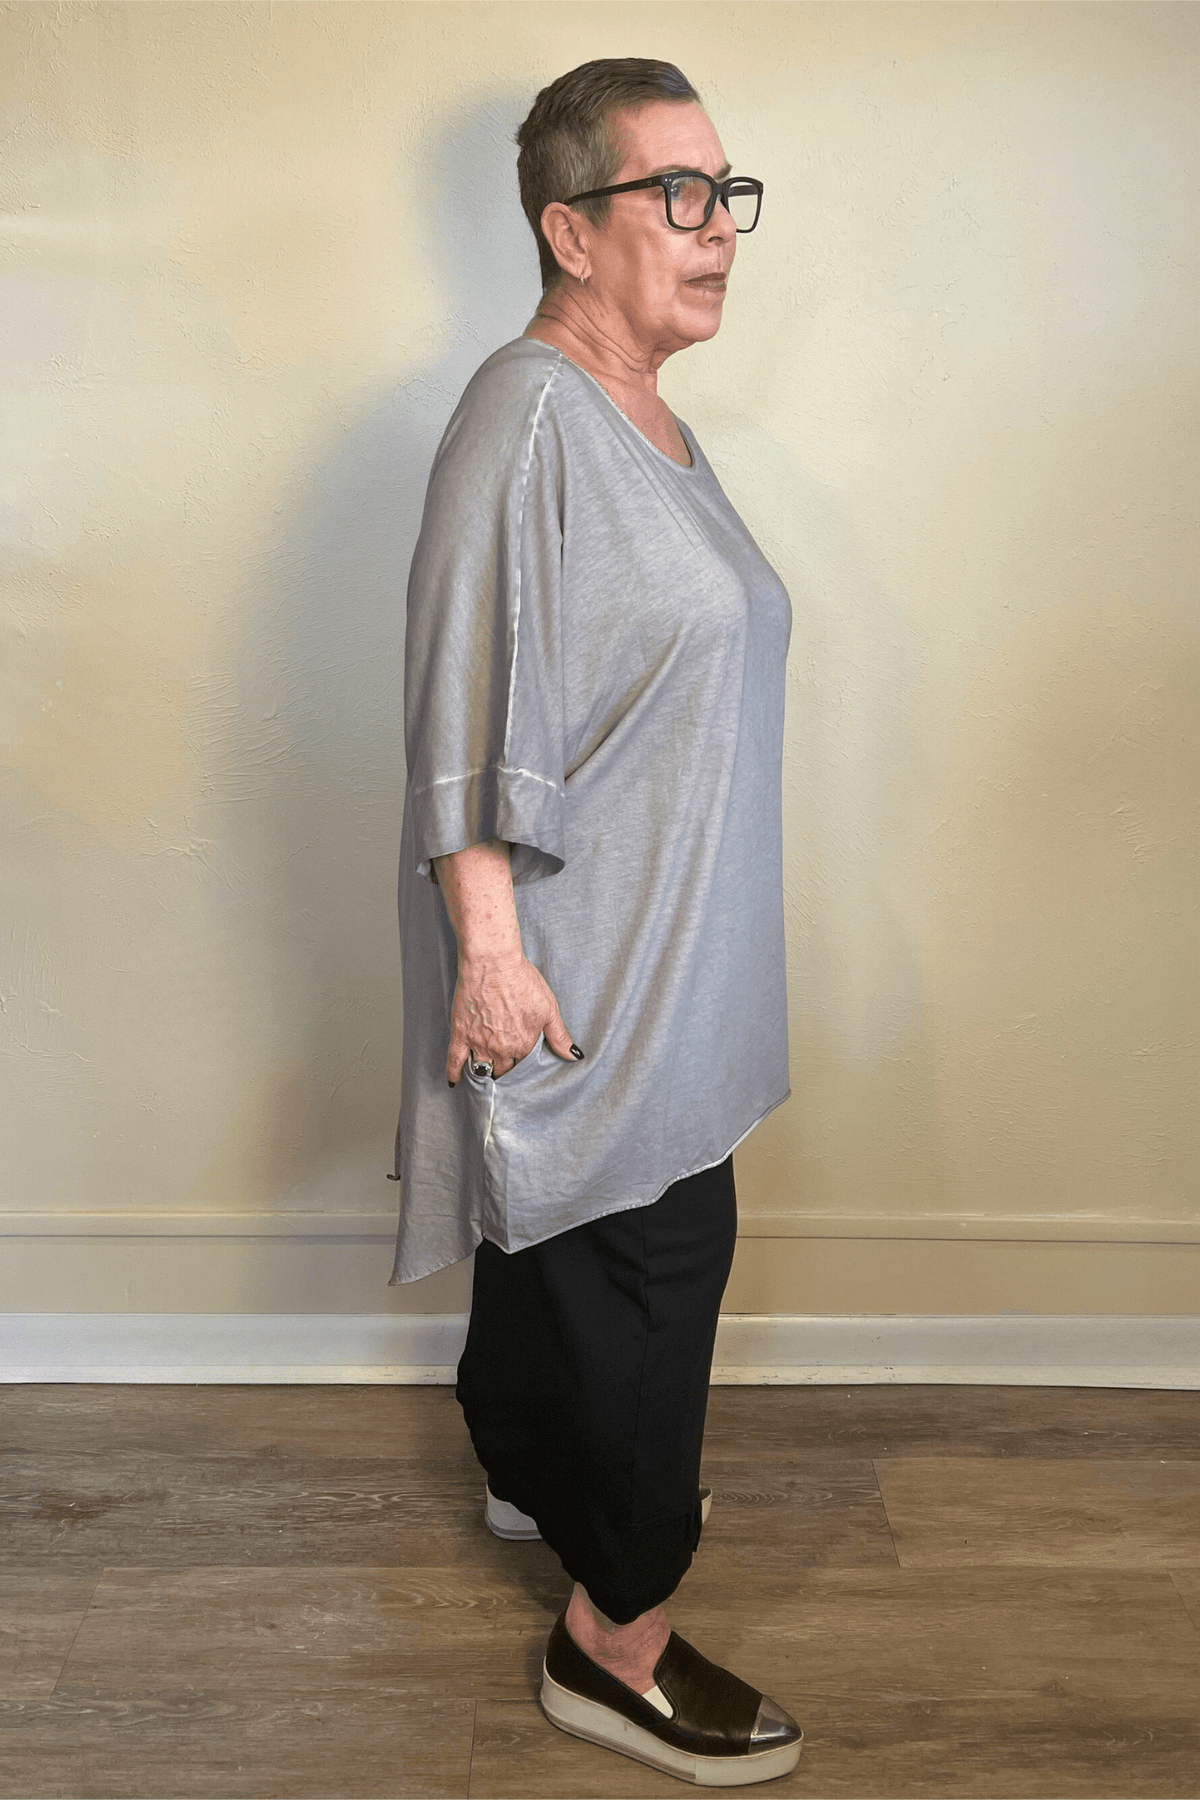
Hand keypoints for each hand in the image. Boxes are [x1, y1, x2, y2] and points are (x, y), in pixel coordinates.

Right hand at [446, 949, 582, 1083]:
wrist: (493, 963)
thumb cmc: (522, 980)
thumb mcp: (549, 1008)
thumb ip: (560, 1036)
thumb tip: (574, 1055)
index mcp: (524, 1044)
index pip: (525, 1065)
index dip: (524, 1063)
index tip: (522, 1061)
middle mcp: (502, 1049)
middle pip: (504, 1069)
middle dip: (506, 1070)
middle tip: (505, 1068)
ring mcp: (479, 1043)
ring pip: (483, 1069)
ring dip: (485, 1073)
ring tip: (487, 1074)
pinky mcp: (461, 1034)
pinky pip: (455, 1060)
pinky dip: (454, 1073)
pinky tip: (455, 1080)